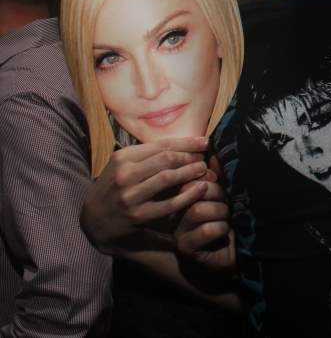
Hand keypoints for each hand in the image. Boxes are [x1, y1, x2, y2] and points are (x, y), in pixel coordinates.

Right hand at [80, 137, 211, 253]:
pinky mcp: (137, 214)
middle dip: (190, 157)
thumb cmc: (115, 187)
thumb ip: (148, 155)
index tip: (205, 142)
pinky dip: (188, 194)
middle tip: (205, 158)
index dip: (186, 142)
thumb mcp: (124, 166)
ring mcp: (130, 195)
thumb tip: (184, 144)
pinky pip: (169, 203)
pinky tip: (200, 189)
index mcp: (123, 157)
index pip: (161, 145)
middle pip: (167, 159)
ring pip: (168, 177)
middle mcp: (125, 174)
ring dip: (190, 172)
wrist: (93, 219)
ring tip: (204, 170)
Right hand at [175, 162, 234, 272]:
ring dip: (221, 211)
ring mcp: (178, 230)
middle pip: (191, 190)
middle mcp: (175, 211)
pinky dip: (221, 228)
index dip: (209, 177)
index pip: (188, 176)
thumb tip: (212, 152)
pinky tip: (224, 232)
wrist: (241, 247)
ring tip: (227, 217)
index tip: (221, 182)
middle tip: (228, 202)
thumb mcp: (226, 191)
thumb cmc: (233, 216)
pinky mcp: (186, 247)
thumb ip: (218, 173)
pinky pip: (205, 230)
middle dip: (217, 193)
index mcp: (183, 195)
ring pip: (197, 210)